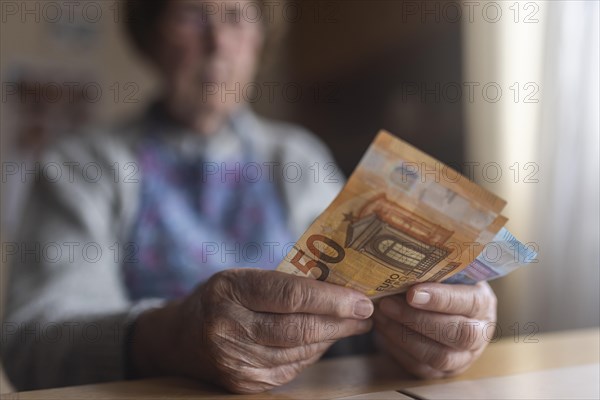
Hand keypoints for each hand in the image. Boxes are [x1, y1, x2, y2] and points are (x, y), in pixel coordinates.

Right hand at [131, 269, 373, 392]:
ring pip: (300, 352)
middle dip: (341, 321)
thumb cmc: (220, 298)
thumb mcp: (242, 277)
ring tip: (352, 323)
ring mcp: (236, 362)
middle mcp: (229, 328)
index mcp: (230, 291)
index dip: (332, 299)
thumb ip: (284, 282)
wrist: (180, 338)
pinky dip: (313, 353)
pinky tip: (324, 340)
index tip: (361, 298)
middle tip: (367, 312)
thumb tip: (339, 287)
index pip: (291, 296)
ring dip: (332, 338)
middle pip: (299, 329)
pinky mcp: (244, 384)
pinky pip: (292, 368)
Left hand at [373, 282, 496, 378]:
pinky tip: (383, 331)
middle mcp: (480, 334)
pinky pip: (420, 367)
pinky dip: (397, 349)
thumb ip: (435, 270)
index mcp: (483, 303)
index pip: (470, 303)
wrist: (443, 309)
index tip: (412, 292)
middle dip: (417, 319)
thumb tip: (403, 261)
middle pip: (457, 334)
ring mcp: (463, 357)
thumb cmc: (442, 285)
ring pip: (438, 355)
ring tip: (381, 316)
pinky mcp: (442, 373)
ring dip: (403, 335)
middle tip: (387, 304)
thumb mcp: (446, 273)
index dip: (441, 299)